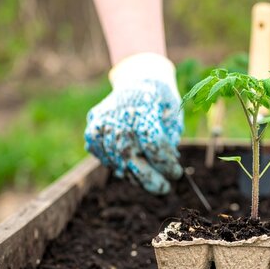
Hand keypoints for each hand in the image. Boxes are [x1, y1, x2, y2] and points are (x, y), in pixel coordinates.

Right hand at [84, 53, 182, 193]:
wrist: (135, 80)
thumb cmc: (159, 99)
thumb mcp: (173, 112)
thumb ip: (171, 137)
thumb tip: (170, 162)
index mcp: (142, 112)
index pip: (155, 147)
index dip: (167, 165)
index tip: (177, 173)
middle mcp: (118, 120)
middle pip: (133, 161)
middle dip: (151, 180)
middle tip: (164, 188)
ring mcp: (101, 128)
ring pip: (119, 164)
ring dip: (136, 176)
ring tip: (151, 177)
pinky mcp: (92, 134)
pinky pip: (106, 160)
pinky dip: (121, 166)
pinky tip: (134, 164)